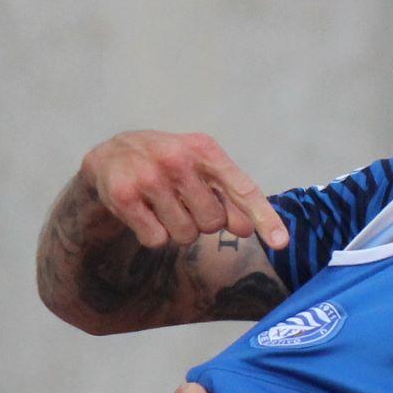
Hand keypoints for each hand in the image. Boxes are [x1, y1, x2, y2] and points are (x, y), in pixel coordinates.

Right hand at [83, 132, 290, 251]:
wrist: (111, 156)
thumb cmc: (169, 167)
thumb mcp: (202, 170)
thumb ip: (228, 197)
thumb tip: (246, 228)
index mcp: (205, 149)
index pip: (243, 189)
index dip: (264, 218)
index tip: (281, 243)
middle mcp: (178, 159)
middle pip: (213, 223)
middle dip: (203, 223)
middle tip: (185, 204)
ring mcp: (150, 177)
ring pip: (185, 236)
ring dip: (178, 230)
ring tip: (163, 207)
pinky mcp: (124, 196)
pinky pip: (157, 241)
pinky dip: (153, 235)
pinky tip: (144, 213)